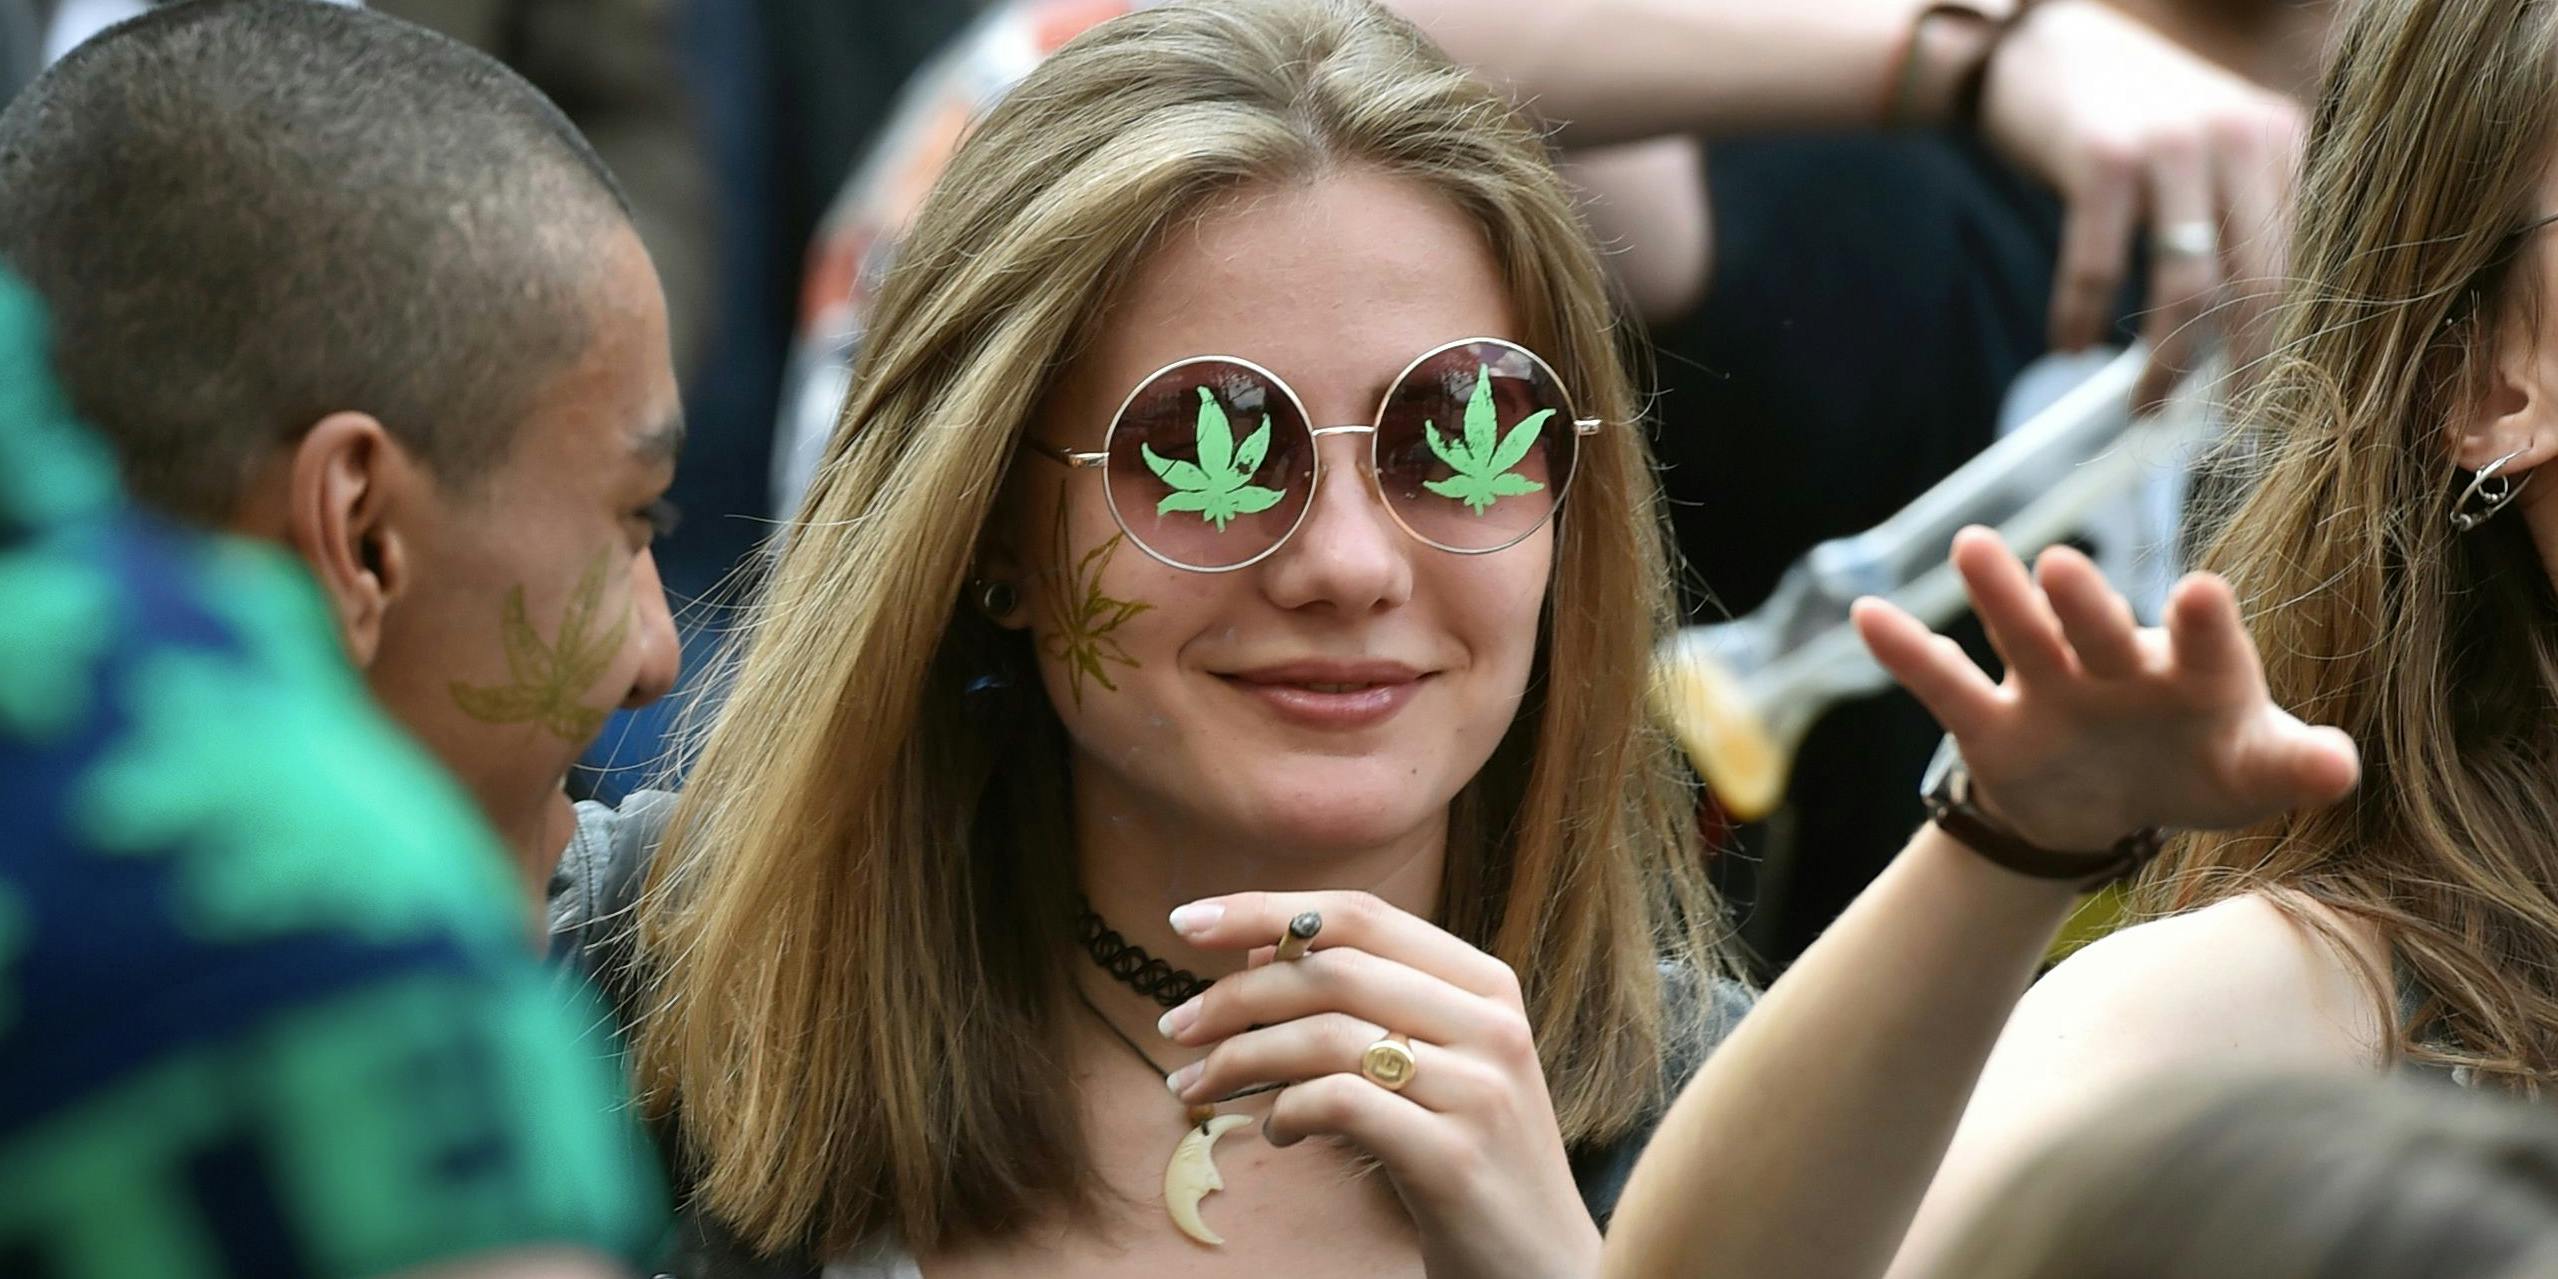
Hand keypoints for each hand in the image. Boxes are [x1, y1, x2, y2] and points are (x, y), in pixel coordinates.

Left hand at [1161, 890, 1595, 1278]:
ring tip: (1196, 1088)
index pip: (1362, 914)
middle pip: (1334, 970)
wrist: (1541, 1263)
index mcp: (1484, 983)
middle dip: (1235, 994)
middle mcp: (1490, 1023)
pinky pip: (1340, 1104)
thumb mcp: (1435, 1062)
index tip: (1187, 923)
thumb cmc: (1466, 1152)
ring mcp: (1479, 1088)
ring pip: (1327, 1036)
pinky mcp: (1454, 1157)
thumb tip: (1254, 949)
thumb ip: (1369, 1002)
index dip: (1266, 909)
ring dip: (1240, 1058)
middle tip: (1175, 1027)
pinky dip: (1286, 1111)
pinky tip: (1276, 1134)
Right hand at [1853, 528, 2356, 851]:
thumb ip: (2293, 765)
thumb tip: (2343, 769)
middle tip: (2065, 566)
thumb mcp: (2251, 776)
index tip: (2200, 594)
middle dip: (2083, 604)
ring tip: (1973, 547)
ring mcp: (2050, 686)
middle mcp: (2118, 665)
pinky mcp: (1991, 722)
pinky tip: (1868, 616)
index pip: (2206, 645)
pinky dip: (1906, 652)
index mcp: (2195, 674)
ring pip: (2021, 636)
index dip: (2205, 625)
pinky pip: (1943, 685)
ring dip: (1998, 595)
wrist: (2109, 804)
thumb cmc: (2200, 769)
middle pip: (2100, 630)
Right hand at [1980, 0, 2302, 404]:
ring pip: (2186, 286)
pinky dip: (2079, 317)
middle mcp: (2238, 133)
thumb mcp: (2197, 144)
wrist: (2029, 47)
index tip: (2249, 397)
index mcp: (2276, 134)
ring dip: (2162, 362)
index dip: (2271, 340)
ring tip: (2138, 404)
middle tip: (2205, 423)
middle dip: (2229, 368)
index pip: (2291, 260)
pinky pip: (2098, 267)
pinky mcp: (2104, 158)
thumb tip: (2238, 333)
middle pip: (2253, 281)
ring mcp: (2172, 143)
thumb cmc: (2112, 110)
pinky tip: (2067, 345)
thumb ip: (2230, 210)